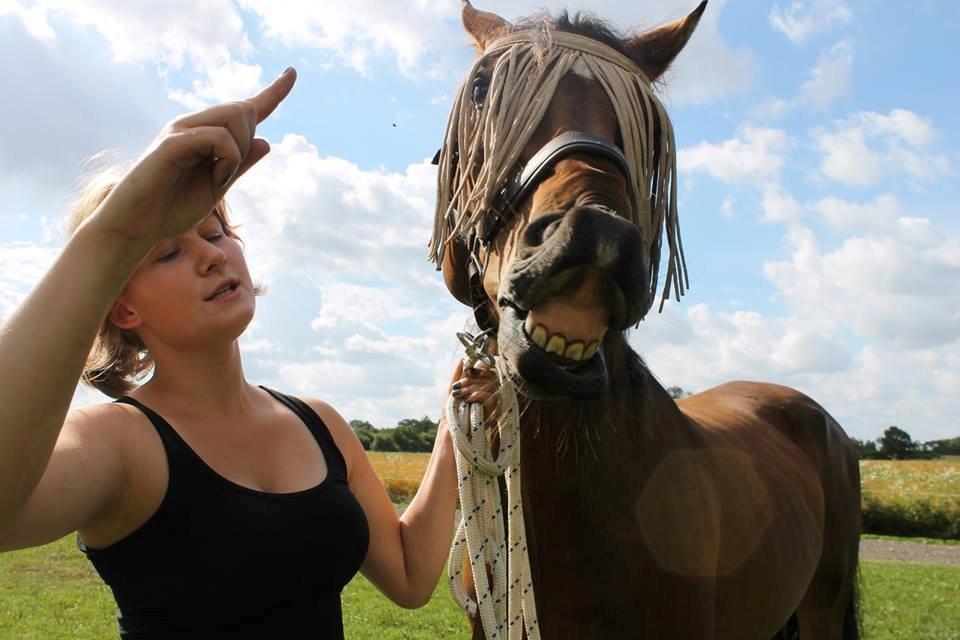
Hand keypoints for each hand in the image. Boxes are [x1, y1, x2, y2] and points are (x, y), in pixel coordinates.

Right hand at [90, 68, 297, 248]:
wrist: (137, 225)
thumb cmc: (172, 208)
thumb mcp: (218, 187)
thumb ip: (239, 165)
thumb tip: (266, 141)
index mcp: (206, 134)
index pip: (245, 109)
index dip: (272, 93)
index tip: (292, 73)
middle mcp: (194, 125)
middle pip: (244, 109)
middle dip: (248, 141)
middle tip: (227, 173)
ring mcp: (182, 130)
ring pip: (235, 116)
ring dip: (238, 152)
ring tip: (219, 178)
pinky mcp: (172, 143)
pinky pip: (218, 137)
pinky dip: (228, 160)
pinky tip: (216, 179)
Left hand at [449, 362, 500, 421]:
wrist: (451, 433)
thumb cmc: (450, 415)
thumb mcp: (451, 392)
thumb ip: (456, 376)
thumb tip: (462, 360)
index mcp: (481, 388)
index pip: (488, 372)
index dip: (479, 369)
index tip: (467, 372)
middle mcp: (490, 394)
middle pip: (491, 377)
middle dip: (473, 379)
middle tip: (458, 386)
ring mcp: (493, 403)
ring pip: (490, 386)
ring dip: (473, 387)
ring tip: (460, 395)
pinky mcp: (494, 412)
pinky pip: (491, 398)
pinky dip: (478, 395)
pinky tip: (468, 400)